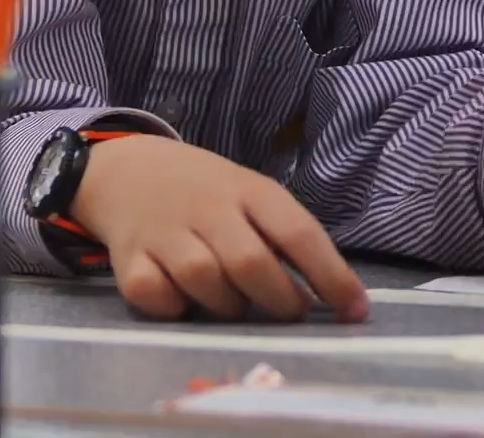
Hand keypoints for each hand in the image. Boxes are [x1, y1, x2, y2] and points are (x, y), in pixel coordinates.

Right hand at [69, 134, 368, 322]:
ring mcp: (165, 233)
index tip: (355, 310)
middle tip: (292, 311)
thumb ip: (283, 235)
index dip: (331, 276)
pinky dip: (174, 307)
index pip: (299, 233)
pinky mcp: (128, 259)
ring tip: (236, 303)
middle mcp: (208, 209)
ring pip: (204, 280)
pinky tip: (182, 300)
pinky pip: (155, 295)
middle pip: (250, 263)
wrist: (129, 171)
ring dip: (229, 306)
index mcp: (250, 190)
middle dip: (281, 300)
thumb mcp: (251, 195)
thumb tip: (334, 293)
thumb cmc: (208, 192)